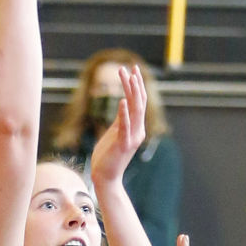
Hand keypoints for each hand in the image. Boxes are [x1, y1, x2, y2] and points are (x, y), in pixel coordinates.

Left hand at [88, 66, 147, 187]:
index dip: (137, 85)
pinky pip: (125, 126)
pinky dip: (124, 113)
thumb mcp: (115, 133)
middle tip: (132, 67)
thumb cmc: (107, 157)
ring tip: (128, 77)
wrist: (106, 177)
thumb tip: (122, 103)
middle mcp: (138, 131)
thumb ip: (120, 119)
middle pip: (139, 102)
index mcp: (136, 127)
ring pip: (135, 110)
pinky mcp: (123, 144)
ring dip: (131, 92)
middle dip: (135, 84)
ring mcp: (132, 137)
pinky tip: (121, 101)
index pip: (139, 102)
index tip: (133, 70)